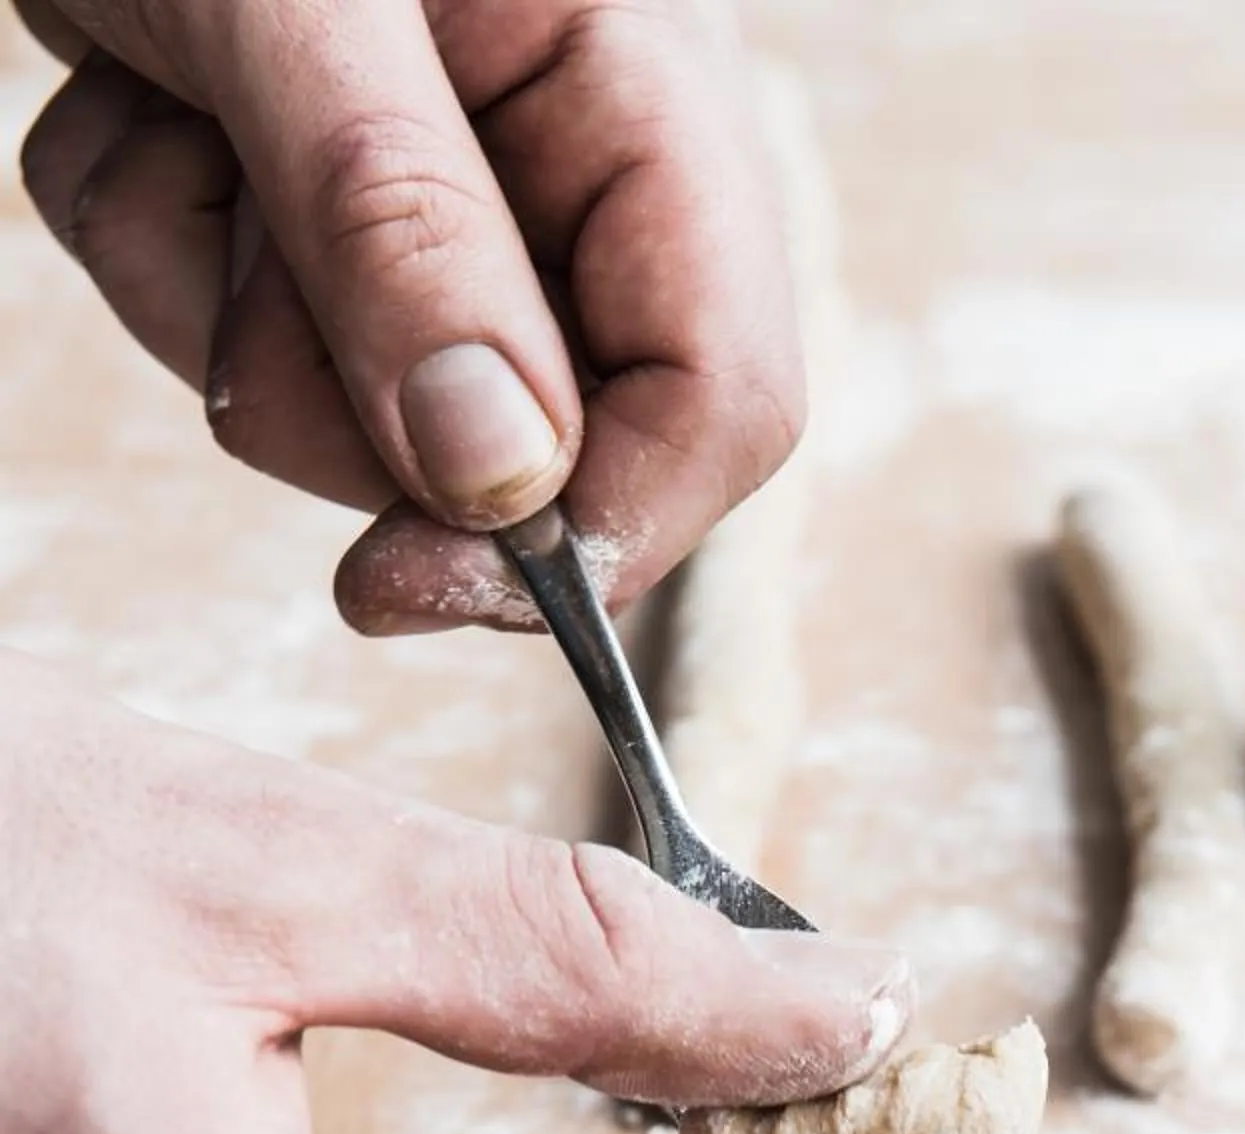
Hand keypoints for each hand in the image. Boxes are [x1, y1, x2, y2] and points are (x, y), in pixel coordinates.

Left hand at [16, 0, 801, 631]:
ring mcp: (448, 197)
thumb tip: (505, 490)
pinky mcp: (324, 214)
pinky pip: (244, 345)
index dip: (596, 528)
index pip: (720, 397)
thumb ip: (404, 236)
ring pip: (366, 420)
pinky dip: (157, 251)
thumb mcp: (289, 7)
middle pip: (535, 448)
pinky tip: (140, 106)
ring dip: (218, 308)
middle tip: (238, 233)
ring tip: (169, 118)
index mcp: (639, 88)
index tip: (414, 582)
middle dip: (345, 393)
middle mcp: (567, 162)